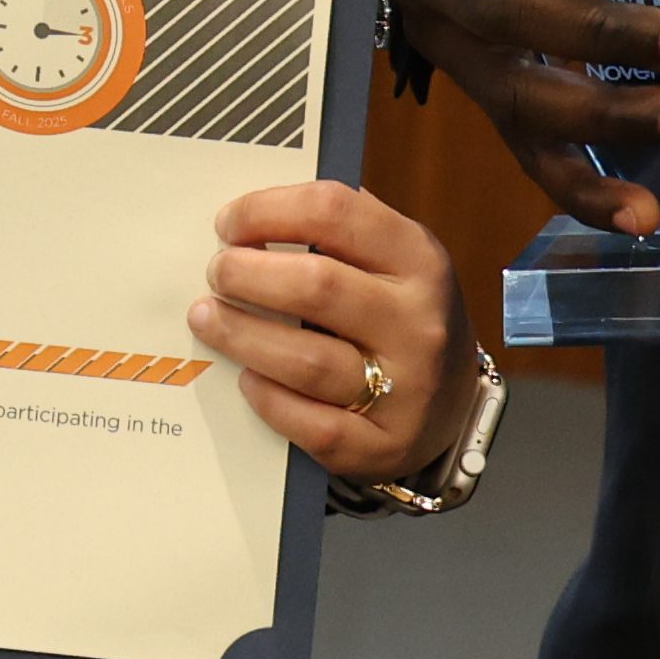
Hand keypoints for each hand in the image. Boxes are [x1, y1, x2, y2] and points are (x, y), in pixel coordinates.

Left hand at [189, 178, 468, 484]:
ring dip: (240, 335)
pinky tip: (247, 379)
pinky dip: (268, 399)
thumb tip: (249, 213)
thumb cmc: (398, 317)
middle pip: (316, 286)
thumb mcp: (391, 260)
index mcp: (419, 260)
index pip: (334, 213)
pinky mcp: (382, 448)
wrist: (452, 406)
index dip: (266, 210)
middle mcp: (418, 324)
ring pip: (307, 361)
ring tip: (206, 318)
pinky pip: (310, 423)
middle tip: (216, 273)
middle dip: (247, 275)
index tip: (227, 223)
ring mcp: (407, 391)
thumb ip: (336, 230)